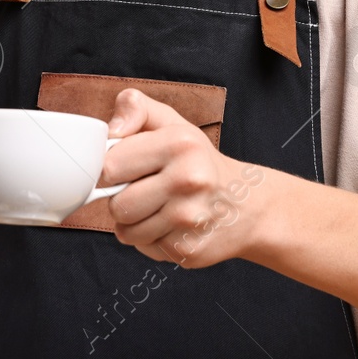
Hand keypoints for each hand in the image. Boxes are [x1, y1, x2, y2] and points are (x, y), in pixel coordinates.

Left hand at [101, 87, 268, 268]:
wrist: (246, 205)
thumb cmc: (199, 161)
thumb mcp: (172, 123)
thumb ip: (136, 108)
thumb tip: (112, 129)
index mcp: (180, 143)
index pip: (111, 166)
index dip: (113, 169)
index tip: (129, 168)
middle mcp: (188, 180)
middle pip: (117, 205)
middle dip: (123, 200)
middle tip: (147, 190)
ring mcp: (189, 218)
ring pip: (126, 232)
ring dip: (135, 223)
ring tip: (159, 208)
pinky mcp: (188, 250)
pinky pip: (144, 248)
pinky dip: (152, 240)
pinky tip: (172, 226)